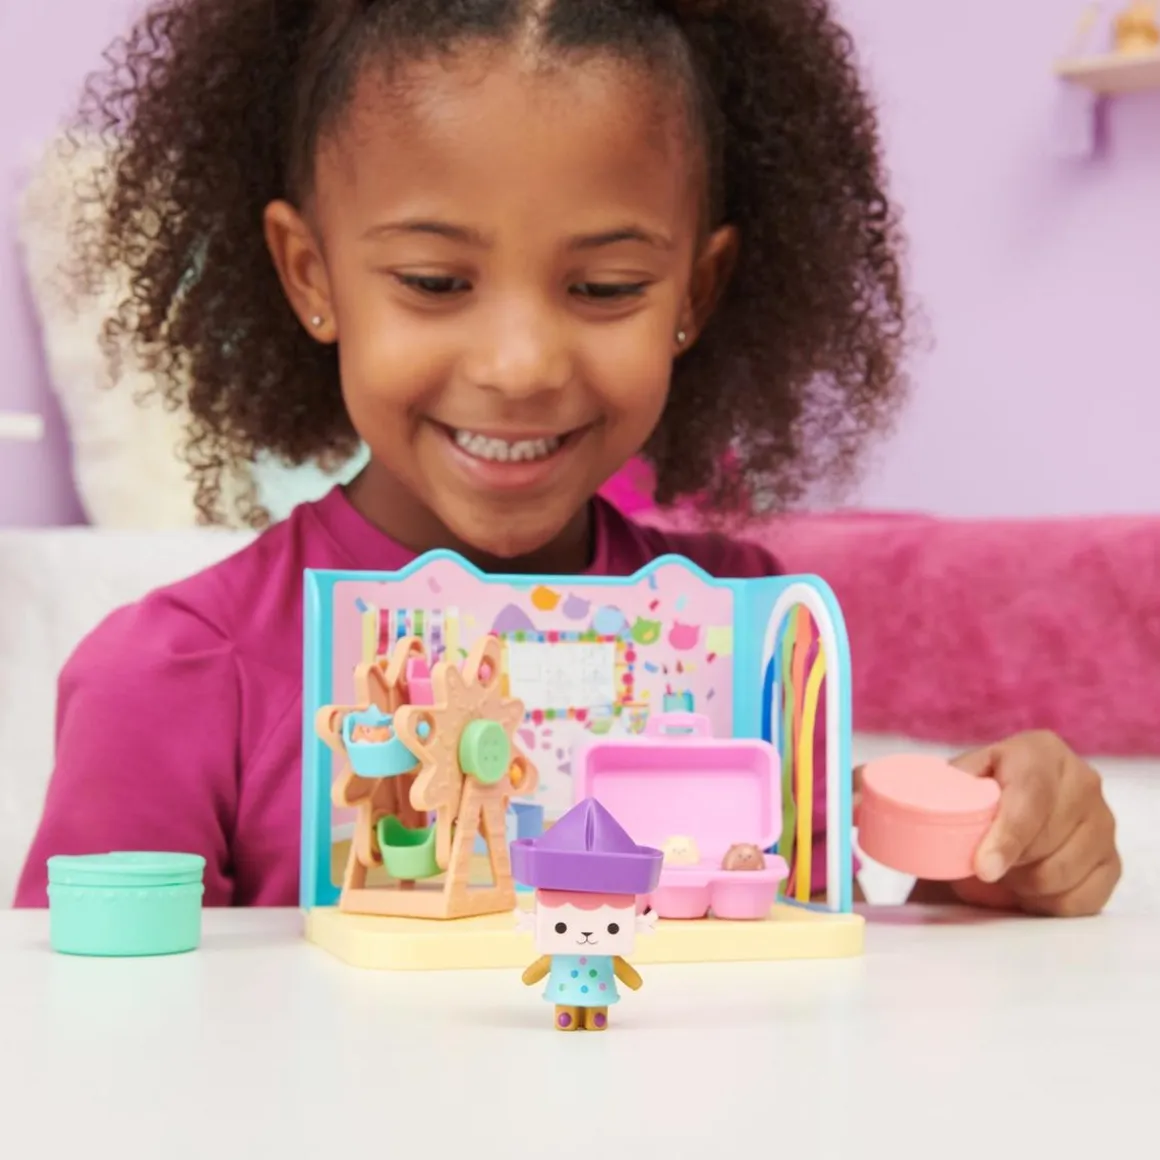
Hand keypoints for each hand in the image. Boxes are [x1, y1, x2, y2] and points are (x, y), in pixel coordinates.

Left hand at [947, 731, 1119, 916]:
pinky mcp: (1113, 862)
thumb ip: (950, 792)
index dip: (1007, 837)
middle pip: (1046, 841)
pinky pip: (1080, 901)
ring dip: (1022, 885)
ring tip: (1002, 871)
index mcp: (1040, 751)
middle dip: (1006, 862)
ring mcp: (1104, 823)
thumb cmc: (975, 797)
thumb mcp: (956, 784)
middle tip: (982, 862)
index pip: (1030, 798)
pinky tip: (1027, 887)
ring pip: (1061, 875)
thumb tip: (938, 808)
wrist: (1002, 816)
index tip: (983, 868)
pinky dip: (1045, 904)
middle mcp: (1082, 781)